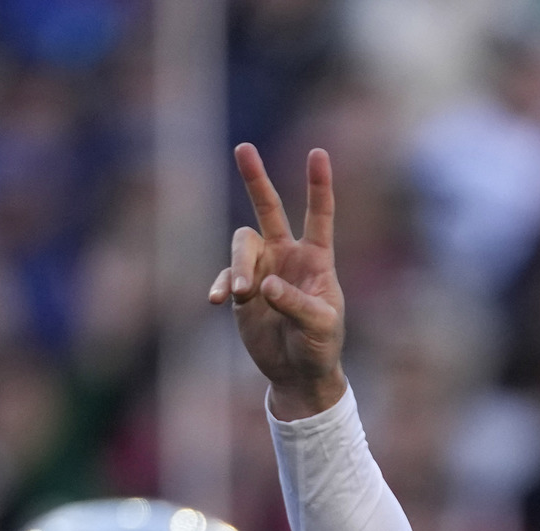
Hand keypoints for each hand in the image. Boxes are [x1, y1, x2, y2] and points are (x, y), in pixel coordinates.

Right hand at [212, 142, 345, 419]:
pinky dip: (222, 285)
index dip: (318, 185)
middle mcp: (287, 256)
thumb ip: (295, 304)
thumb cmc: (320, 347)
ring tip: (241, 294)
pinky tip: (220, 301)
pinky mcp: (241, 290)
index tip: (317, 153)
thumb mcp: (319, 327)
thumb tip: (264, 284)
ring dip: (238, 265)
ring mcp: (261, 270)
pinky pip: (226, 276)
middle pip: (269, 209)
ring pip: (242, 245)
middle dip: (256, 179)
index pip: (319, 215)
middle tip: (243, 148)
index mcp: (317, 259)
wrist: (297, 373)